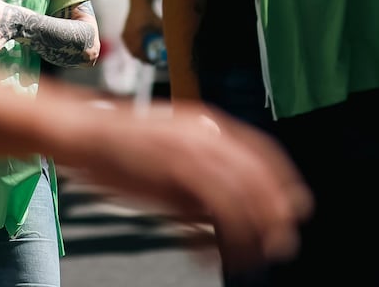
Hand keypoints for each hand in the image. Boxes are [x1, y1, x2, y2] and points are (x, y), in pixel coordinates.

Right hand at [74, 100, 312, 273]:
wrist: (82, 131)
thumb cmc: (119, 145)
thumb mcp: (169, 151)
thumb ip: (198, 174)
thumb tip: (222, 212)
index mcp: (206, 123)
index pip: (261, 151)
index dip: (282, 181)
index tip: (296, 206)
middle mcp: (205, 133)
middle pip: (257, 175)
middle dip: (274, 212)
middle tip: (283, 240)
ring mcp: (190, 150)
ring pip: (239, 194)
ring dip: (252, 229)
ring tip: (256, 255)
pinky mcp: (173, 170)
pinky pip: (211, 206)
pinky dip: (218, 235)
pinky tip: (217, 255)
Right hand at [122, 0, 161, 62]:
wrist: (138, 4)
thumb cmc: (150, 14)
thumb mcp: (158, 23)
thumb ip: (164, 33)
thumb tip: (174, 43)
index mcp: (136, 34)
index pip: (139, 52)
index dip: (146, 59)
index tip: (154, 62)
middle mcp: (128, 36)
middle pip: (134, 54)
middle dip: (143, 59)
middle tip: (152, 62)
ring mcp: (124, 35)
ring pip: (131, 50)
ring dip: (138, 55)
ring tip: (147, 57)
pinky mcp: (123, 34)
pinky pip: (128, 46)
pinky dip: (134, 50)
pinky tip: (141, 50)